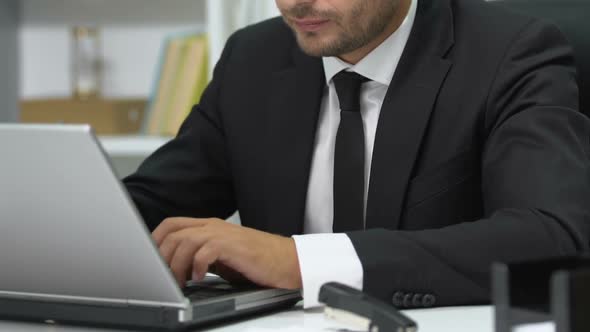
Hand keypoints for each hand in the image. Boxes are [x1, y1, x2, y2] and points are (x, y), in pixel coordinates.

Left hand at [152, 218, 302, 289]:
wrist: (287, 261)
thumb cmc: (256, 262)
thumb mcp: (221, 258)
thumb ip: (200, 257)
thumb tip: (175, 269)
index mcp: (208, 227)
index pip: (171, 225)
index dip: (154, 240)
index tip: (148, 260)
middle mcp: (213, 226)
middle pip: (173, 232)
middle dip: (161, 256)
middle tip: (162, 278)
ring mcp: (223, 234)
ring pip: (185, 241)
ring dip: (176, 264)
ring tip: (179, 282)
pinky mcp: (233, 245)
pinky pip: (204, 251)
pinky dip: (197, 266)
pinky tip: (200, 279)